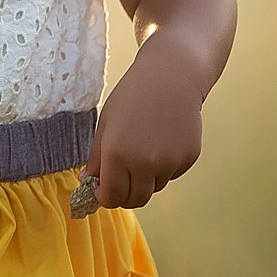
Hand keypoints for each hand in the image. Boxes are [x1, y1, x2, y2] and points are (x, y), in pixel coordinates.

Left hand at [80, 52, 204, 209]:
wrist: (171, 77)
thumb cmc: (134, 95)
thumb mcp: (106, 124)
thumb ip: (96, 158)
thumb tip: (87, 182)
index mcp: (118, 154)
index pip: (111, 197)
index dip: (104, 197)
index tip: (102, 190)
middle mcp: (146, 162)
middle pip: (135, 200)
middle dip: (125, 194)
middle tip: (121, 178)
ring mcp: (170, 162)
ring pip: (155, 187)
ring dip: (146, 178)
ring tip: (144, 147)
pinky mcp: (189, 158)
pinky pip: (172, 174)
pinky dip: (165, 167)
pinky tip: (162, 140)